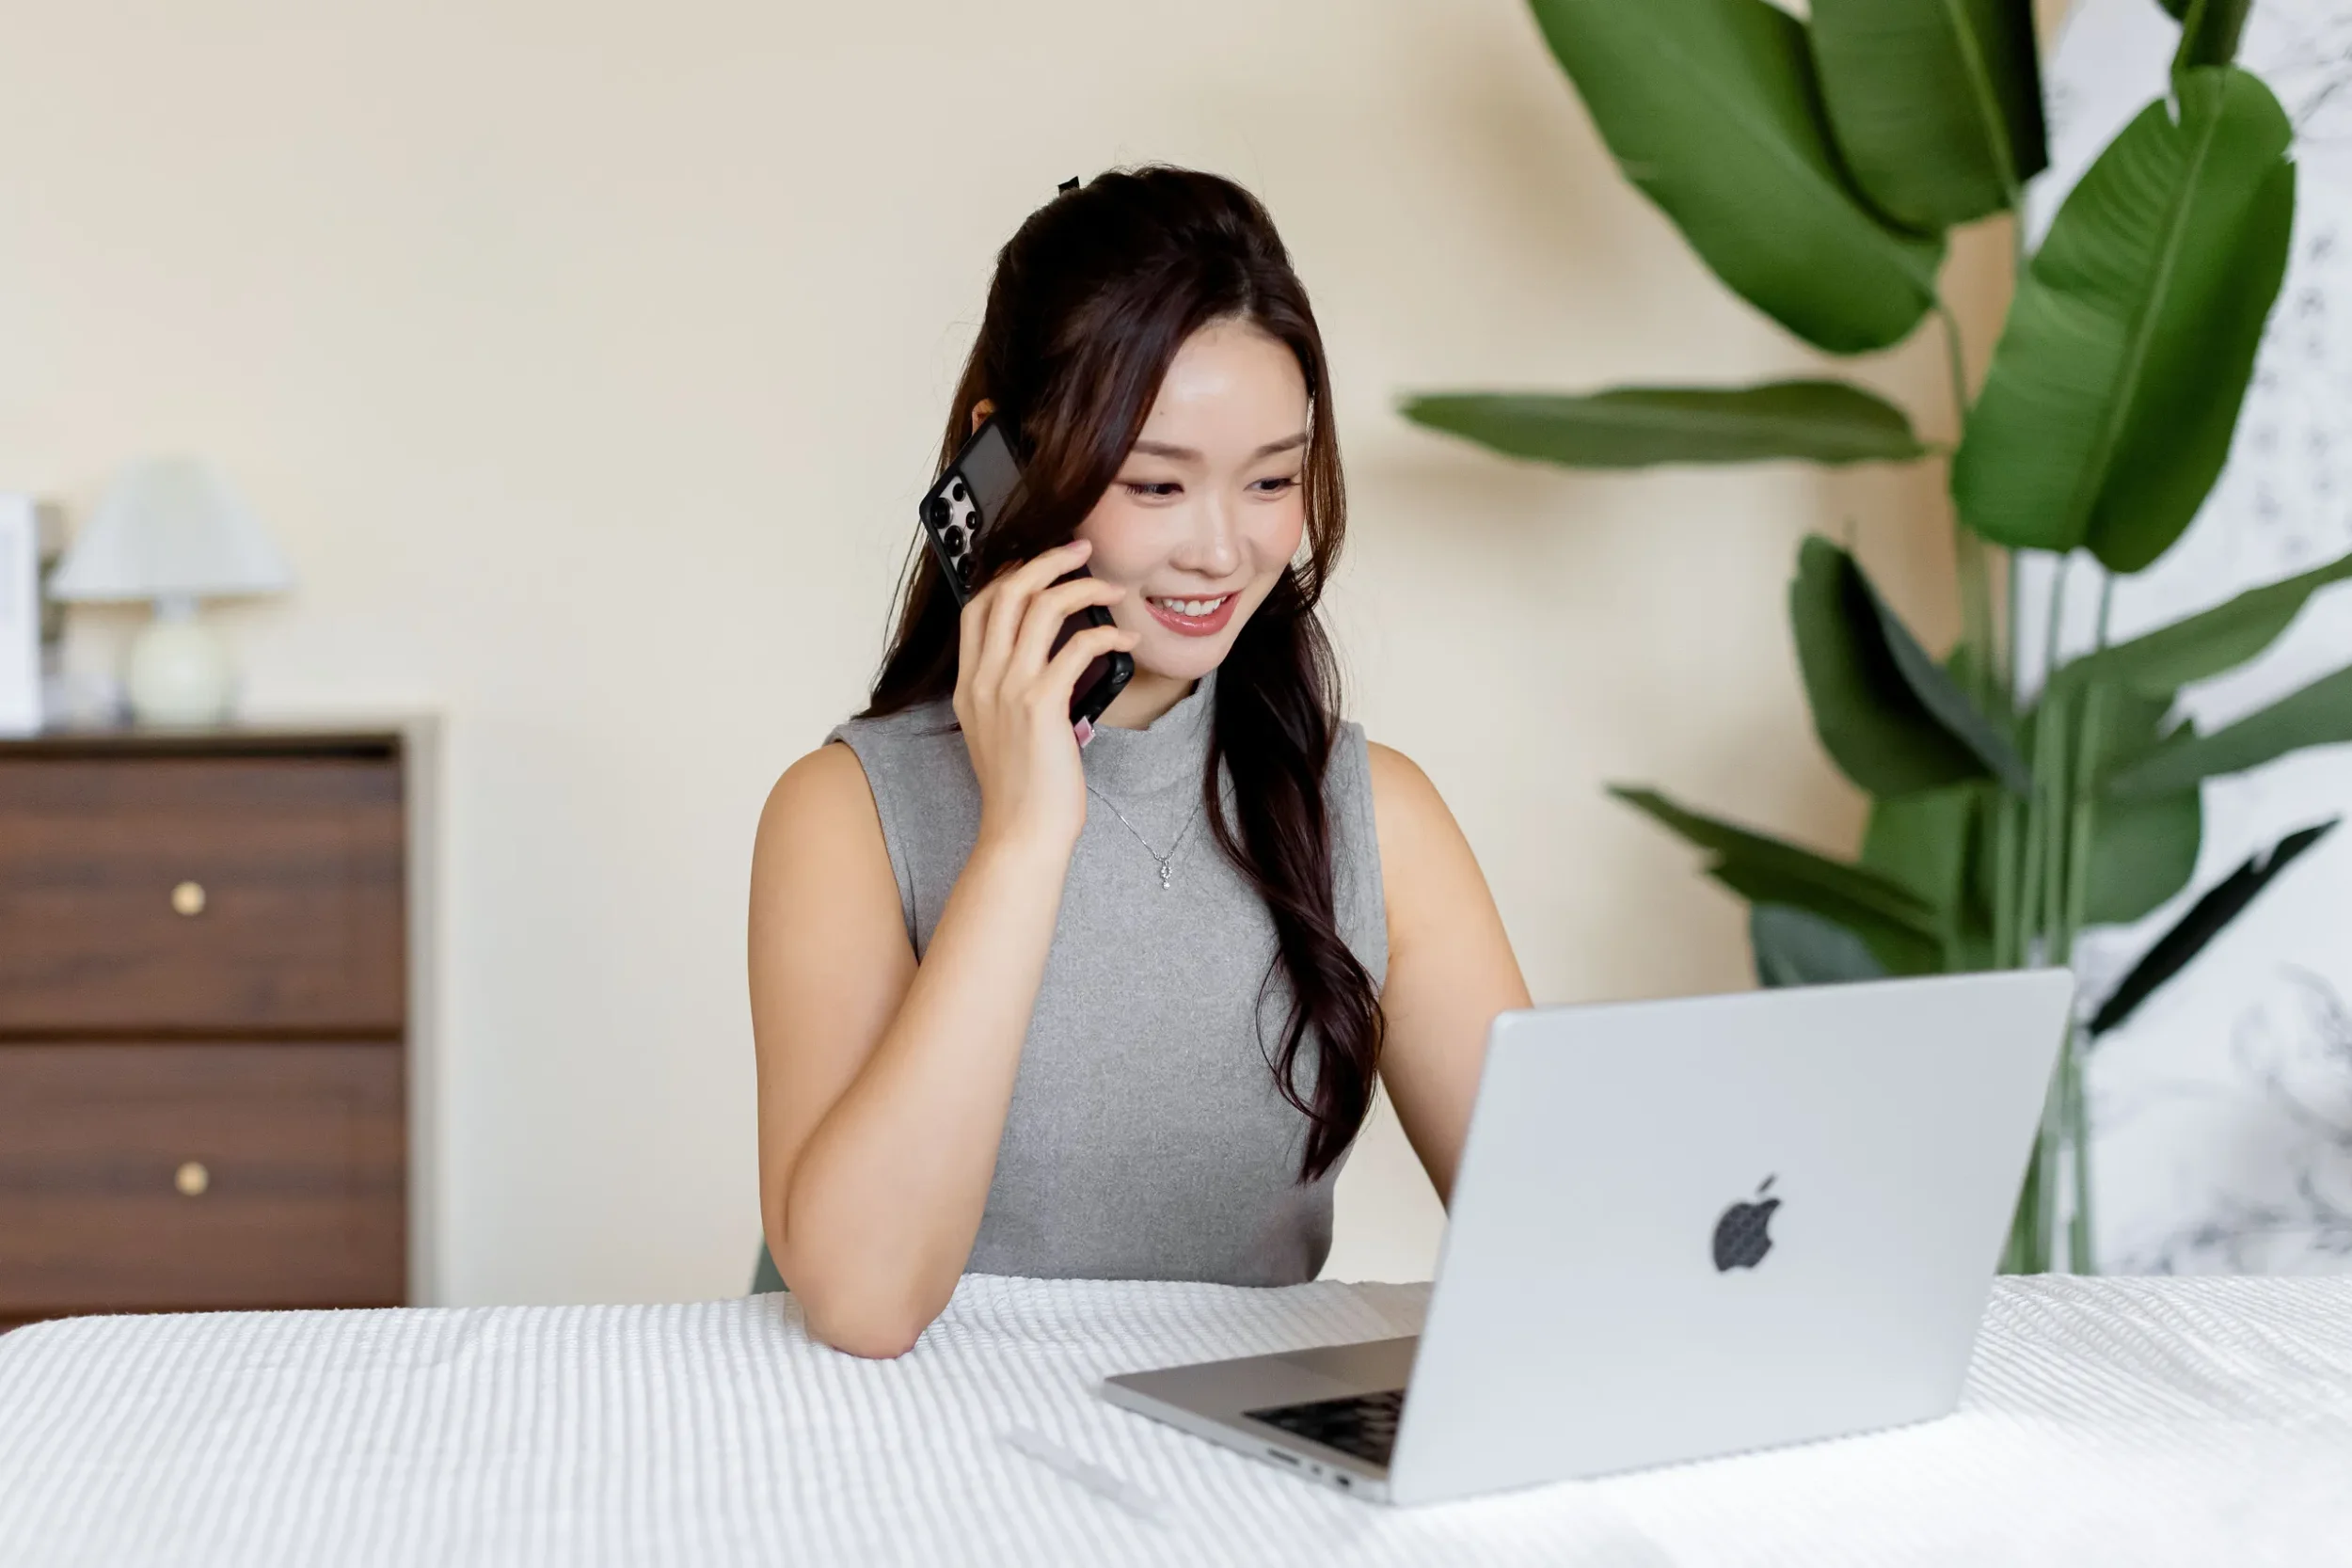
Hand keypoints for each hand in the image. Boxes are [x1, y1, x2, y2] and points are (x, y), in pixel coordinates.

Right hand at [952, 539, 1139, 859]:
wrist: (1022, 834)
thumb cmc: (1023, 791)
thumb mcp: (1001, 734)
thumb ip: (1011, 695)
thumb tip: (1051, 664)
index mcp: (968, 685)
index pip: (978, 607)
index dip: (1010, 575)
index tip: (1042, 564)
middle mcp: (982, 680)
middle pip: (1006, 592)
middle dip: (1047, 562)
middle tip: (1082, 551)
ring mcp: (1008, 689)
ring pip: (1041, 607)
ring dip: (1083, 588)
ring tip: (1113, 589)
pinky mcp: (1041, 704)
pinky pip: (1078, 646)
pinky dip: (1107, 634)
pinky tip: (1125, 639)